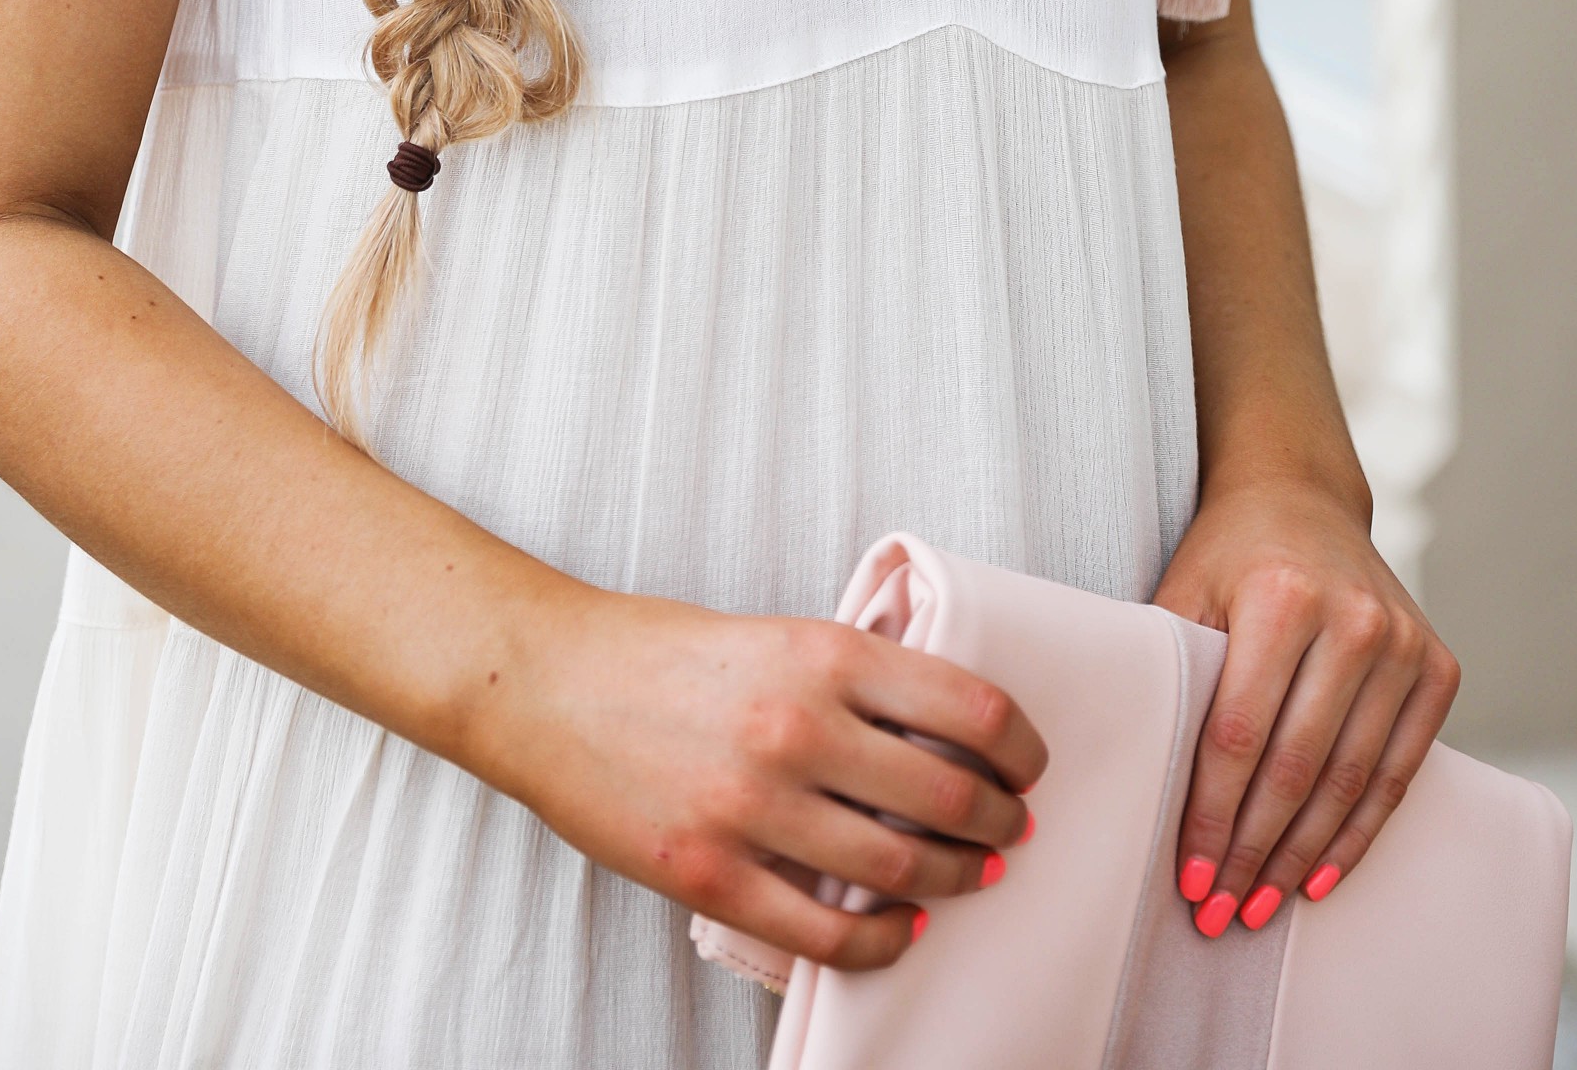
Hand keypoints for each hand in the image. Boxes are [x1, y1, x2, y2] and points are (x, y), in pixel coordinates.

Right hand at [472, 583, 1045, 970]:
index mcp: (822, 654)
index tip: (1029, 763)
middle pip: (950, 794)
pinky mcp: (712, 874)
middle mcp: (799, 728)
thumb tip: (941, 729)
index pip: (970, 706)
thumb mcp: (774, 634)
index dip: (1021, 745)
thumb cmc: (660, 652)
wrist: (546, 684)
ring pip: (901, 870)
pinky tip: (897, 931)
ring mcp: (754, 807)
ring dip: (955, 879)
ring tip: (969, 875)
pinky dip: (881, 941)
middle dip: (1001, 820)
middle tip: (1012, 829)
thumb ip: (853, 676)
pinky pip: (827, 933)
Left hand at [1153, 473, 1459, 934]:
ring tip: (1264, 906)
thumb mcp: (1184, 591)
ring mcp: (1403, 644)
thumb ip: (1170, 671)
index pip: (1239, 734)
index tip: (1191, 879)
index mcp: (1281, 596)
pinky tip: (1323, 877)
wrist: (1302, 497)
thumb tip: (1137, 780)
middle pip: (1297, 767)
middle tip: (1222, 913)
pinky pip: (1399, 772)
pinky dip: (1360, 832)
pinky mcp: (1437, 667)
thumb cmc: (1228, 554)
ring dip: (1305, 856)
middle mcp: (1352, 619)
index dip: (1214, 817)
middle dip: (1255, 852)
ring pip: (1351, 781)